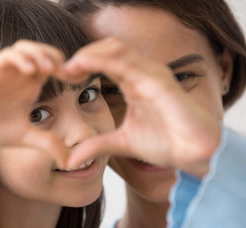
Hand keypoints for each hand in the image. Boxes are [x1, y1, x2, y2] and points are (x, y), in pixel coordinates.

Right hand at [0, 40, 67, 166]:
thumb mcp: (29, 137)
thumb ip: (49, 144)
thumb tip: (69, 163)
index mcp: (30, 86)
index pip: (52, 66)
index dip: (67, 69)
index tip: (76, 80)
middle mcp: (19, 76)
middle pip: (42, 51)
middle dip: (56, 57)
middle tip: (64, 72)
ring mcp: (6, 71)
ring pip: (25, 47)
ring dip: (39, 53)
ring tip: (49, 69)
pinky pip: (8, 55)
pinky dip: (21, 59)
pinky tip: (30, 72)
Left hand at [62, 38, 220, 176]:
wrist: (194, 153)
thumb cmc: (164, 142)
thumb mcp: (121, 142)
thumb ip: (96, 145)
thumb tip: (69, 160)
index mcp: (133, 82)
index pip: (105, 59)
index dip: (82, 63)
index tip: (63, 76)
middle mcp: (143, 73)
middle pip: (108, 48)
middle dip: (83, 54)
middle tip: (63, 70)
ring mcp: (153, 75)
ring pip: (118, 49)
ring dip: (90, 54)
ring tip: (71, 68)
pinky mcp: (161, 83)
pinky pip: (131, 64)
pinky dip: (105, 61)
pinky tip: (87, 67)